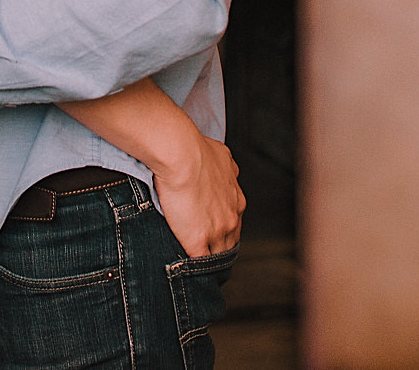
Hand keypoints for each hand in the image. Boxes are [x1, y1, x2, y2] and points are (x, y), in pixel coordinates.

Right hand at [151, 134, 243, 258]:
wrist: (182, 155)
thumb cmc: (196, 149)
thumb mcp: (221, 155)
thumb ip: (226, 167)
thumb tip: (225, 166)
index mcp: (237, 200)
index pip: (233, 222)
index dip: (222, 227)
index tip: (212, 229)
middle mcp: (232, 217)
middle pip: (229, 241)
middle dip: (218, 244)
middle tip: (205, 249)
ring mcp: (217, 231)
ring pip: (217, 254)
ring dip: (207, 257)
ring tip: (195, 265)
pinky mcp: (198, 241)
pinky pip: (199, 261)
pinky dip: (193, 265)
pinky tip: (185, 268)